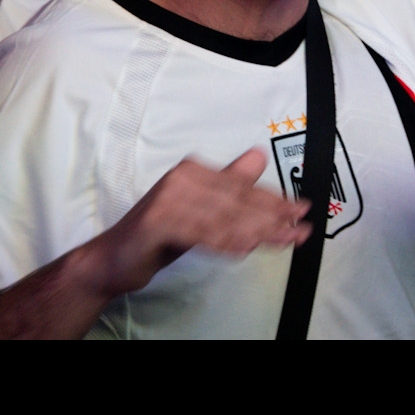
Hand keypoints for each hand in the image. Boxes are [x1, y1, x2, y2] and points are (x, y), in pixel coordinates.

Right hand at [87, 151, 310, 298]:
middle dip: (274, 217)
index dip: (275, 200)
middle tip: (301, 228)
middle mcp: (181, 179)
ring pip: (224, 217)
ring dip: (258, 231)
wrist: (112, 258)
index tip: (302, 211)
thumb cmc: (157, 234)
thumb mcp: (199, 209)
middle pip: (237, 200)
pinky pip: (200, 233)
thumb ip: (229, 186)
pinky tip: (245, 248)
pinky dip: (225, 242)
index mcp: (193, 171)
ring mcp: (168, 199)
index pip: (242, 187)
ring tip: (283, 240)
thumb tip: (258, 157)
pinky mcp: (158, 222)